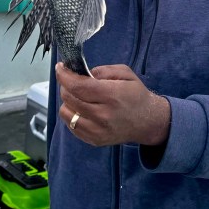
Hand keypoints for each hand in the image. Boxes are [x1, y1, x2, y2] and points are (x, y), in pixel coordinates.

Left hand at [56, 62, 170, 147]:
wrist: (147, 122)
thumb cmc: (136, 95)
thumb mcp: (125, 73)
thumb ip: (103, 70)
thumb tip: (82, 73)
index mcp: (111, 95)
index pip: (78, 86)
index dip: (64, 76)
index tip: (60, 67)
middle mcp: (103, 115)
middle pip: (69, 98)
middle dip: (66, 85)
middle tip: (72, 80)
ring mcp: (97, 131)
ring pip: (67, 113)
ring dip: (68, 101)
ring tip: (78, 96)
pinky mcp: (94, 140)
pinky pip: (71, 126)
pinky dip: (72, 114)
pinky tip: (81, 109)